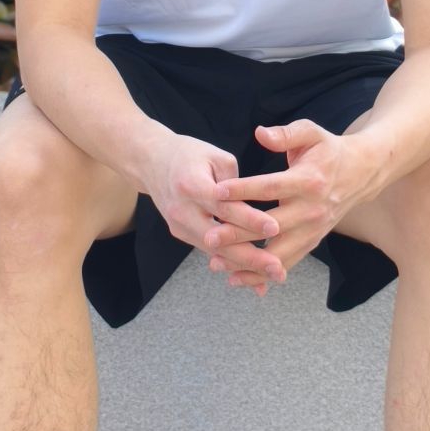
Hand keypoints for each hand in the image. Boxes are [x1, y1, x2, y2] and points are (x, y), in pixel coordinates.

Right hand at [143, 131, 285, 290]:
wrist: (151, 161)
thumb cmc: (189, 155)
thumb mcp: (215, 156)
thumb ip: (237, 184)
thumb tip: (255, 213)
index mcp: (191, 184)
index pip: (225, 206)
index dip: (250, 219)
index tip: (275, 228)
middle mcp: (182, 209)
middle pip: (219, 238)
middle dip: (251, 256)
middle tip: (278, 268)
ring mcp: (178, 225)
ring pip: (216, 251)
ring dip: (245, 265)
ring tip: (274, 273)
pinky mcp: (180, 234)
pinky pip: (210, 250)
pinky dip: (232, 262)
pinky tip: (255, 275)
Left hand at [205, 118, 374, 296]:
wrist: (360, 173)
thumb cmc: (328, 151)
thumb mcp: (311, 133)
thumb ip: (286, 134)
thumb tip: (260, 133)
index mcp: (309, 180)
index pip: (271, 187)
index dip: (244, 189)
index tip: (217, 192)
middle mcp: (312, 209)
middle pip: (270, 225)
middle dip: (238, 233)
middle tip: (209, 237)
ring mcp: (313, 230)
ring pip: (277, 252)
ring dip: (246, 261)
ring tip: (216, 263)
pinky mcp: (312, 242)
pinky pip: (286, 262)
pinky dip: (262, 273)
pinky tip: (237, 278)